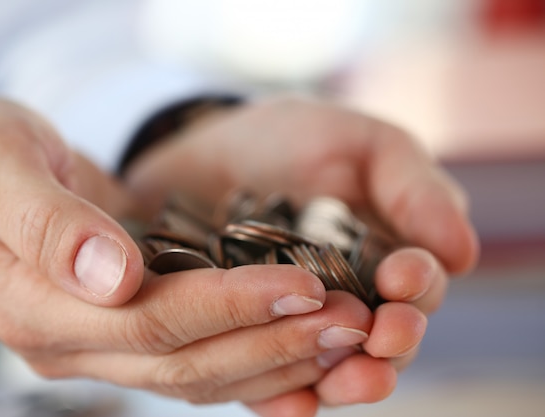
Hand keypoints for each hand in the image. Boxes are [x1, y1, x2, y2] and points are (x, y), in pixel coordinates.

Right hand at [0, 97, 378, 407]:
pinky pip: (200, 362)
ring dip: (277, 358)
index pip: (147, 321)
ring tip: (346, 334)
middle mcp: (71, 344)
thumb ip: (48, 222)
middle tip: (349, 320)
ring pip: (200, 375)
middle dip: (271, 341)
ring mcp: (100, 347)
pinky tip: (306, 341)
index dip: (228, 306)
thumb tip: (113, 275)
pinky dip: (256, 357)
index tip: (300, 283)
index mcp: (36, 307)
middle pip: (184, 360)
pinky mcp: (127, 334)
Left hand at [122, 95, 479, 415]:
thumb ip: (413, 188)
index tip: (402, 276)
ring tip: (347, 379)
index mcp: (386, 255)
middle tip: (385, 336)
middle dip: (392, 342)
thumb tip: (462, 252)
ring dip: (348, 378)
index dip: (419, 287)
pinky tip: (295, 403)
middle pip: (385, 339)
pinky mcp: (252, 340)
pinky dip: (286, 398)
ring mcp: (301, 323)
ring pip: (334, 366)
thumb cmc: (288, 142)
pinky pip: (272, 380)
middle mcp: (351, 298)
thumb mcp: (359, 144)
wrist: (206, 156)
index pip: (419, 287)